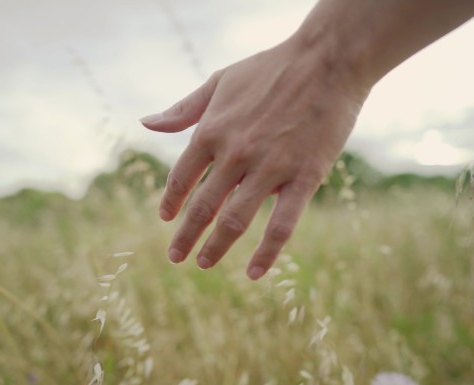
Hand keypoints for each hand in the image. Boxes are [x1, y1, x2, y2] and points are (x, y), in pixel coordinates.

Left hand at [141, 38, 368, 279]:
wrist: (327, 60)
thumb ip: (183, 109)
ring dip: (216, 247)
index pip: (181, 178)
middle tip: (175, 256)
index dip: (171, 203)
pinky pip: (282, 225)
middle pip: (202, 207)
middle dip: (185, 236)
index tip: (165, 219)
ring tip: (203, 263)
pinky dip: (266, 253)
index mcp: (212, 131)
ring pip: (236, 220)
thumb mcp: (219, 81)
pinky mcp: (304, 177)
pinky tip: (254, 273)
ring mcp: (270, 168)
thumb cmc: (270, 69)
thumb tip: (146, 124)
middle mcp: (235, 154)